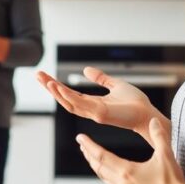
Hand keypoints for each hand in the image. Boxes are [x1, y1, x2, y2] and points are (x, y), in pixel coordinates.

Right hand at [36, 66, 157, 135]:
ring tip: (45, 81)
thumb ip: (101, 78)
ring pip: (69, 103)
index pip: (70, 94)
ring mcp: (93, 113)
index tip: (44, 76)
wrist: (148, 114)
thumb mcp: (115, 84)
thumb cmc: (135, 103)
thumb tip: (86, 70)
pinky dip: (68, 96)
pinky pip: (80, 104)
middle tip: (37, 75)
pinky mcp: (100, 113)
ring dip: (56, 92)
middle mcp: (89, 109)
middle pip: (64, 99)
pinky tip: (59, 87)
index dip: (56, 86)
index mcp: (92, 103)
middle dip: (50, 88)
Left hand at [79, 118, 184, 183]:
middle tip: (83, 146)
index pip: (101, 155)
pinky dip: (111, 180)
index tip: (80, 138)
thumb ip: (158, 135)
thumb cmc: (173, 180)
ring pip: (106, 179)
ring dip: (98, 168)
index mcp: (127, 171)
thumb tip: (153, 121)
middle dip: (89, 155)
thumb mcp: (165, 154)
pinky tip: (114, 177)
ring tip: (94, 160)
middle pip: (99, 167)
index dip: (89, 145)